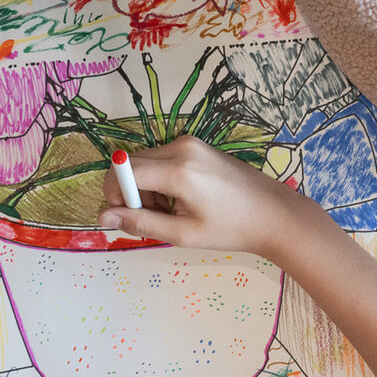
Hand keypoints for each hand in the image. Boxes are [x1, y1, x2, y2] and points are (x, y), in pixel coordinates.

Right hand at [98, 137, 318, 257]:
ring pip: (145, 161)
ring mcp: (190, 143)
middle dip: (130, 192)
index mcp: (179, 171)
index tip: (124, 215)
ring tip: (170, 212)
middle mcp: (182, 147)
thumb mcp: (183, 233)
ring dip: (145, 187)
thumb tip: (103, 217)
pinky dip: (159, 179)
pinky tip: (180, 199)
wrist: (273, 213)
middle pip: (131, 163)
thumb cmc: (232, 228)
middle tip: (153, 219)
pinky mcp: (196, 145)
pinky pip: (161, 158)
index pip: (122, 169)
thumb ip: (140, 223)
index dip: (114, 193)